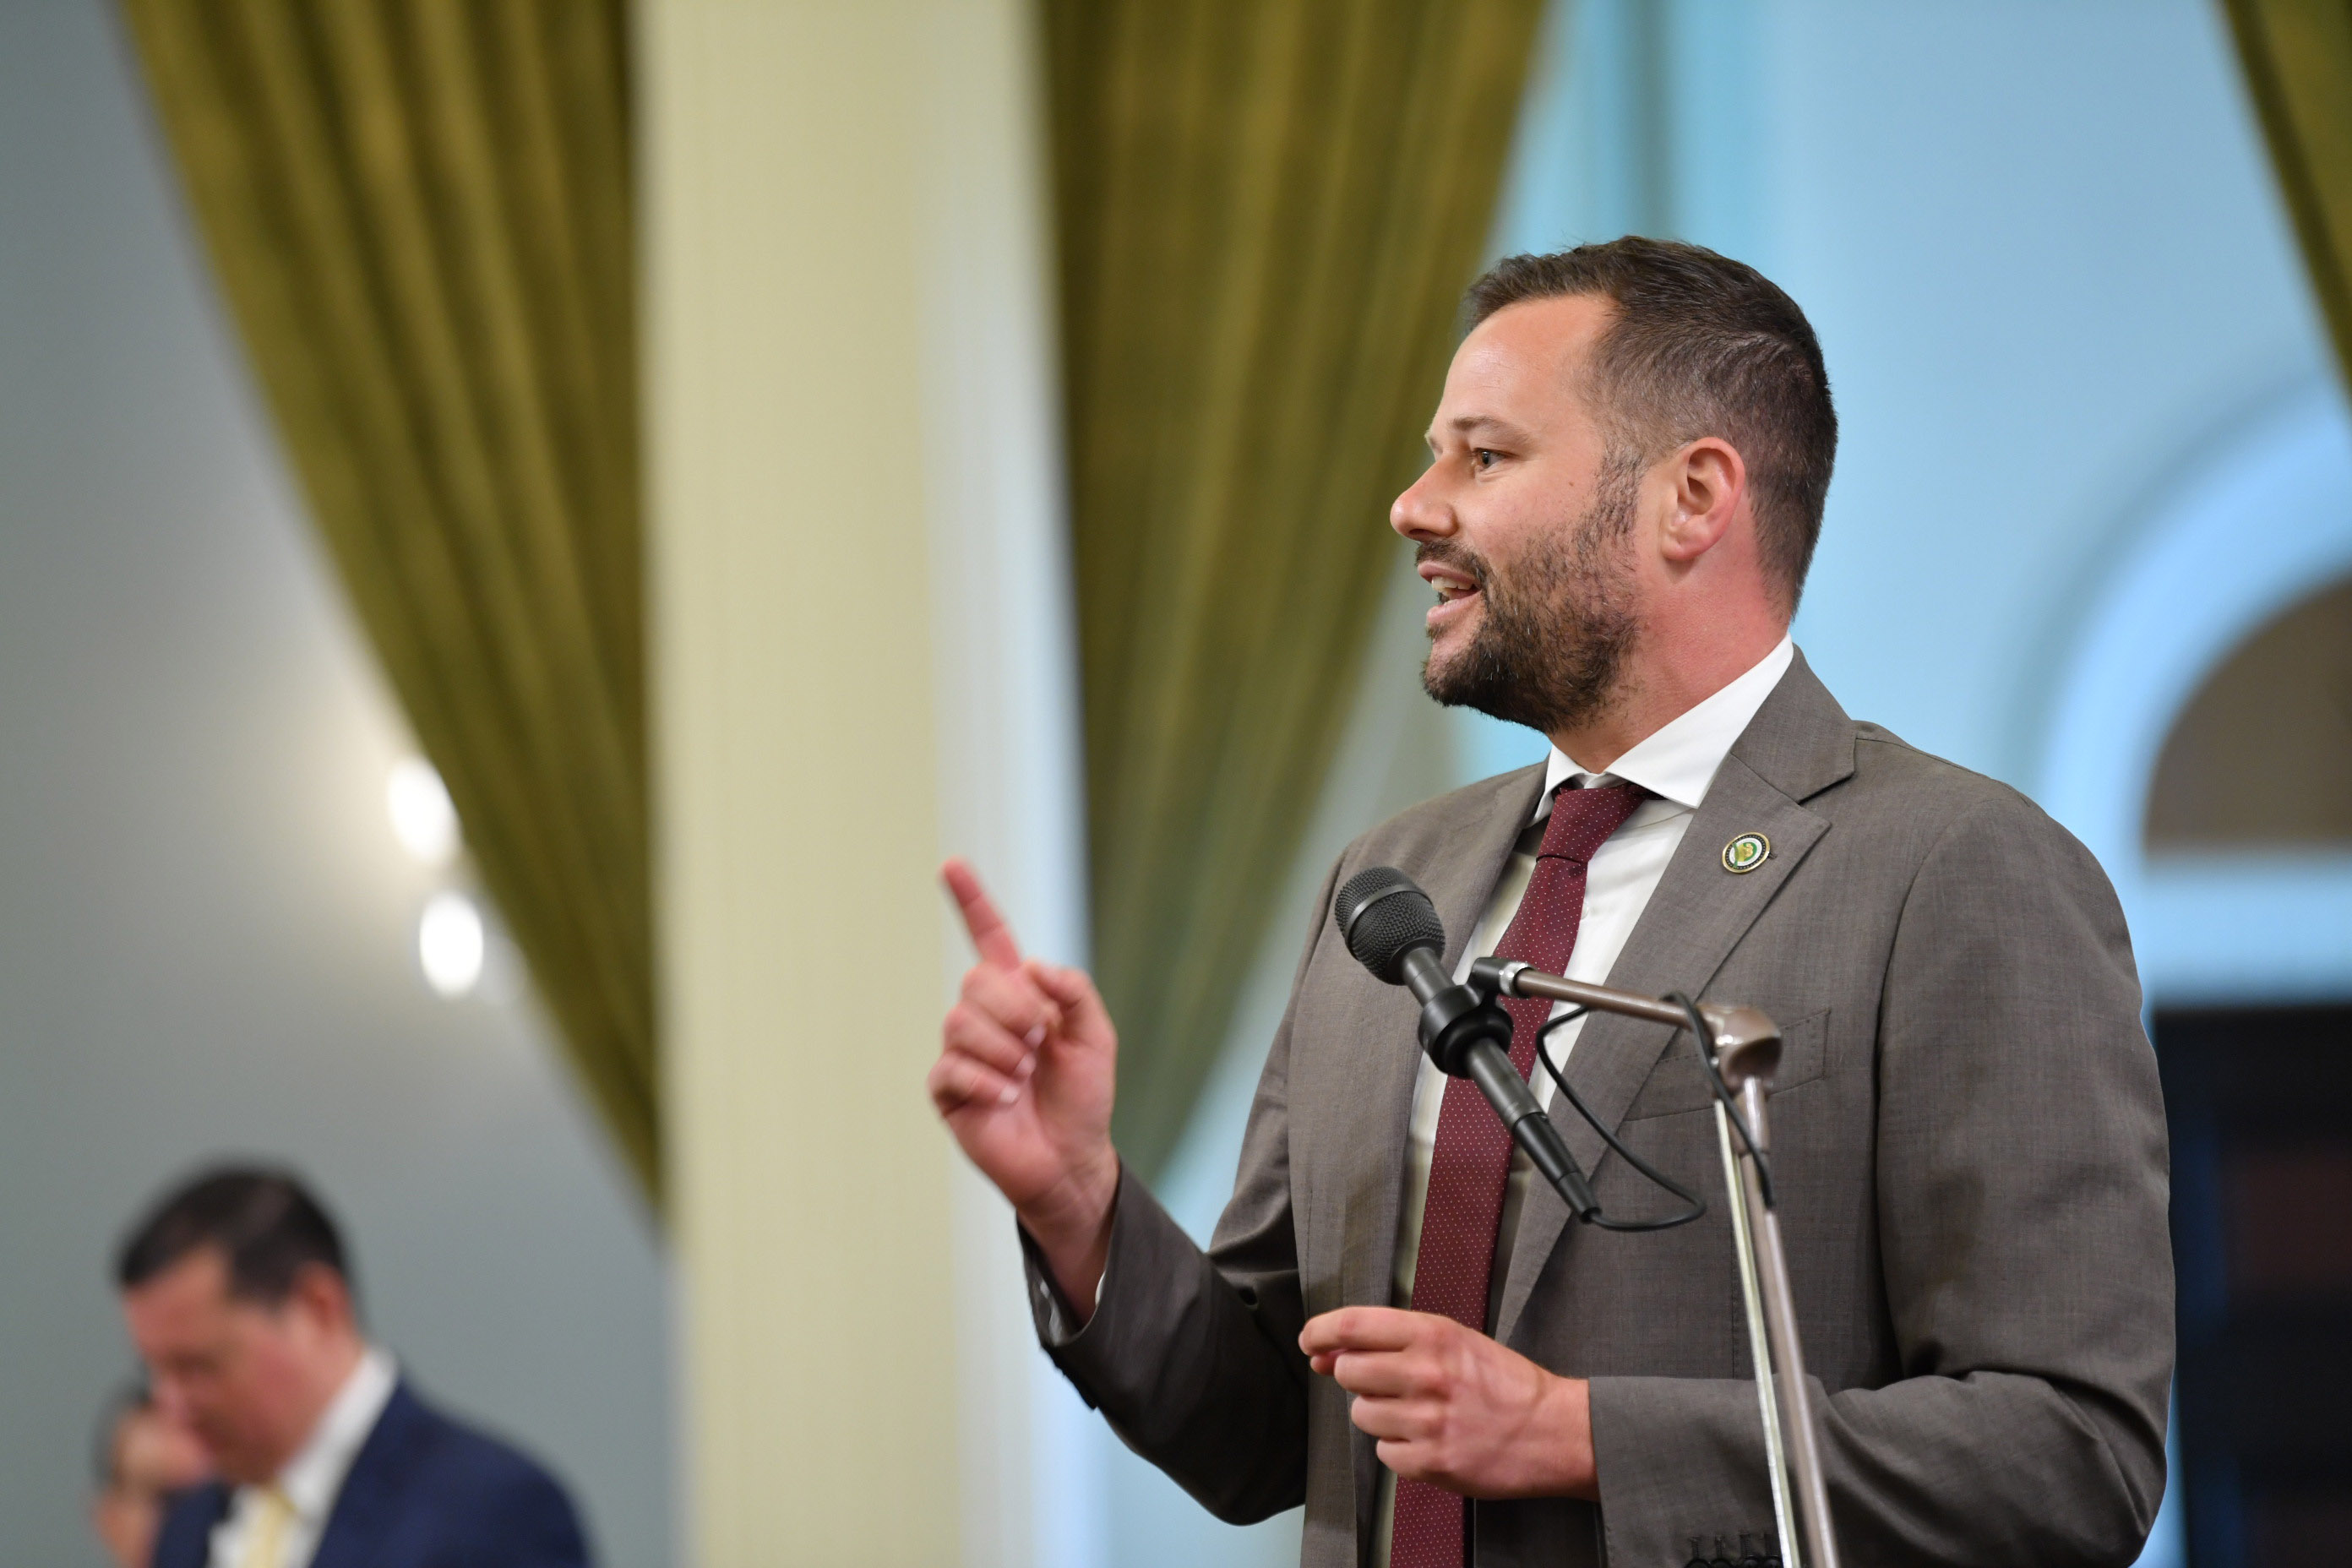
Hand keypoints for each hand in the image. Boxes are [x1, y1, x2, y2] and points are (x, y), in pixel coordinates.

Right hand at [929, 859, 1120, 1313]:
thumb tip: (1030, 968)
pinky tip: (1005, 1098)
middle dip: (1014, 1009)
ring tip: (1025, 1079)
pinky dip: (986, 1081)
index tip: (951, 864)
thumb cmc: (1083, 1099)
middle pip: (976, 980)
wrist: (1071, 1160)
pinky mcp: (947, 1090)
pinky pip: (951, 1067)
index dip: (971, 900)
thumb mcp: (1096, 1036)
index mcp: (1019, 994)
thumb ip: (1073, 991)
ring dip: (1005, 1051)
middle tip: (1040, 1043)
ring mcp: (962, 1052)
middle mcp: (984, 1016)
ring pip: (960, 1021)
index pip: (988, 937)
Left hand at [1300, 1307, 1595, 1499]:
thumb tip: (1329, 1353)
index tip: (1310, 1340)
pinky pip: (1385, 1454)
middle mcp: (1427, 1374)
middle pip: (1349, 1373)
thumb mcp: (1454, 1342)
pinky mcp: (1432, 1462)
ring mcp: (1427, 1421)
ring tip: (1418, 1413)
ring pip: (1362, 1415)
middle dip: (1357, 1378)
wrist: (1553, 1431)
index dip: (1320, 1331)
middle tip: (1385, 1384)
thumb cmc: (1504, 1383)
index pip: (1352, 1326)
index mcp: (1433, 1335)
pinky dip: (1400, 1449)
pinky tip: (1429, 1439)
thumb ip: (1393, 1342)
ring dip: (1380, 1416)